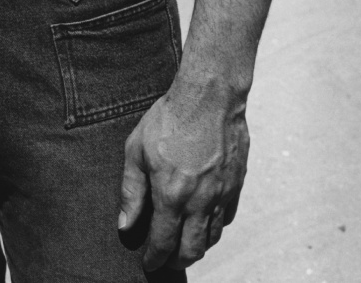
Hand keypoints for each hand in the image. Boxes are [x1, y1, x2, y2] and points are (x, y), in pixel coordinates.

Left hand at [118, 72, 248, 273]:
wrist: (209, 96)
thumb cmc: (168, 118)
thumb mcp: (137, 149)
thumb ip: (131, 191)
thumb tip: (125, 224)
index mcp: (171, 195)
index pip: (163, 243)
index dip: (154, 259)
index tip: (148, 264)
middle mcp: (199, 202)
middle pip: (192, 250)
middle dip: (176, 261)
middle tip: (166, 259)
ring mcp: (221, 194)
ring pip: (212, 238)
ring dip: (197, 246)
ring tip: (183, 243)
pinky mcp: (236, 184)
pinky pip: (226, 218)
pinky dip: (214, 226)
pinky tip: (204, 220)